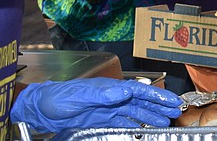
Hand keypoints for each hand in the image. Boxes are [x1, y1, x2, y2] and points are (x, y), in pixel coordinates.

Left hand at [10, 78, 181, 132]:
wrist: (40, 109)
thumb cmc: (57, 97)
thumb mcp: (80, 94)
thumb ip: (102, 93)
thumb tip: (124, 90)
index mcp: (110, 88)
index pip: (139, 91)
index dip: (156, 95)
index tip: (171, 100)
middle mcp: (112, 97)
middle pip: (141, 101)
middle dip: (159, 105)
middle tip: (175, 110)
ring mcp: (108, 109)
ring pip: (135, 112)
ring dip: (151, 116)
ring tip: (165, 120)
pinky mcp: (101, 120)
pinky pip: (124, 122)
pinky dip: (136, 125)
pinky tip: (144, 128)